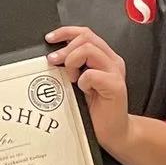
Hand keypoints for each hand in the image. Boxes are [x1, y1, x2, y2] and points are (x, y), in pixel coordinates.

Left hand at [45, 26, 129, 151]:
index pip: (85, 33)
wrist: (114, 132)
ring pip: (89, 50)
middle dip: (65, 48)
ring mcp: (116, 72)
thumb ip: (72, 66)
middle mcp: (112, 61)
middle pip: (86, 37)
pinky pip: (92, 74)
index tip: (49, 39)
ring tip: (71, 79)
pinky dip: (82, 81)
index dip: (65, 32)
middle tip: (54, 62)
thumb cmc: (95, 110)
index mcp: (104, 57)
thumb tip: (52, 55)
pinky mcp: (116, 86)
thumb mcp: (79, 82)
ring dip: (72, 62)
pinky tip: (83, 90)